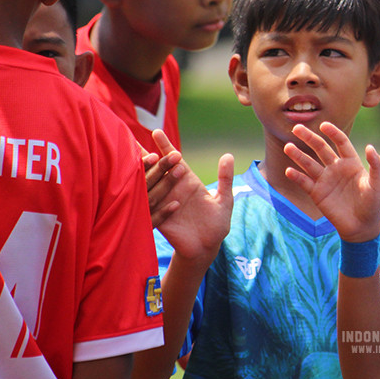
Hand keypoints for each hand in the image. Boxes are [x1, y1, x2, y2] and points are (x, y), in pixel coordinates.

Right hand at [150, 129, 233, 263]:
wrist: (209, 246)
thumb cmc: (216, 221)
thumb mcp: (224, 199)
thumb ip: (225, 178)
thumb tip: (228, 155)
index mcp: (186, 181)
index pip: (172, 161)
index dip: (164, 146)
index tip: (156, 132)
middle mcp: (173, 190)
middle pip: (159, 171)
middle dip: (155, 160)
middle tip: (151, 151)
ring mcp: (166, 205)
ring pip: (152, 188)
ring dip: (153, 179)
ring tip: (151, 168)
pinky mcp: (163, 223)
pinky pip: (157, 213)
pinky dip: (163, 208)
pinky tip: (176, 204)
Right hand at [284, 122, 379, 242]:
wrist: (362, 227)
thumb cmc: (372, 204)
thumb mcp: (377, 184)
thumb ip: (376, 165)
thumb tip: (369, 147)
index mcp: (351, 162)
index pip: (340, 142)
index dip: (333, 133)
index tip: (324, 125)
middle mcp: (336, 168)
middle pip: (320, 148)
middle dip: (309, 138)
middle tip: (297, 128)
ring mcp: (325, 180)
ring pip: (309, 164)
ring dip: (298, 155)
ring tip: (288, 146)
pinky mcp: (317, 193)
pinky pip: (305, 182)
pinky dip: (297, 176)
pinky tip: (289, 170)